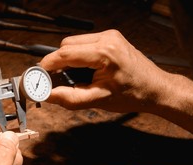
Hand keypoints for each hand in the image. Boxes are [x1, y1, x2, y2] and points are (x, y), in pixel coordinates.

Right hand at [39, 29, 166, 112]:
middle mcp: (107, 38)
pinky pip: (84, 44)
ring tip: (71, 78)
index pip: (65, 54)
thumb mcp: (98, 100)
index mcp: (105, 52)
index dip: (47, 66)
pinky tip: (82, 71)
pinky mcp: (111, 38)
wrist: (155, 88)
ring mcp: (110, 36)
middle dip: (57, 63)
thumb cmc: (133, 94)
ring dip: (67, 59)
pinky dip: (77, 56)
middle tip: (54, 81)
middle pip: (66, 45)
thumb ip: (69, 98)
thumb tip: (47, 95)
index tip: (37, 77)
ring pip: (74, 43)